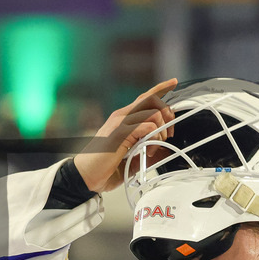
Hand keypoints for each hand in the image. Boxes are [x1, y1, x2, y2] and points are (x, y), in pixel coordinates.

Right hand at [73, 78, 177, 193]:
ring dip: (162, 131)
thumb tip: (164, 149)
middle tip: (169, 134)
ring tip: (156, 147)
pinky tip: (149, 150)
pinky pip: (147, 127)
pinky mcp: (119, 132)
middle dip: (168, 114)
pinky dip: (154, 139)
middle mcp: (121, 116)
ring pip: (153, 113)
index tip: (173, 83)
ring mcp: (119, 123)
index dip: (161, 88)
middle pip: (152, 99)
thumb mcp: (132, 157)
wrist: (86, 176)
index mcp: (123, 119)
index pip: (144, 97)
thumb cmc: (105, 168)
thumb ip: (147, 150)